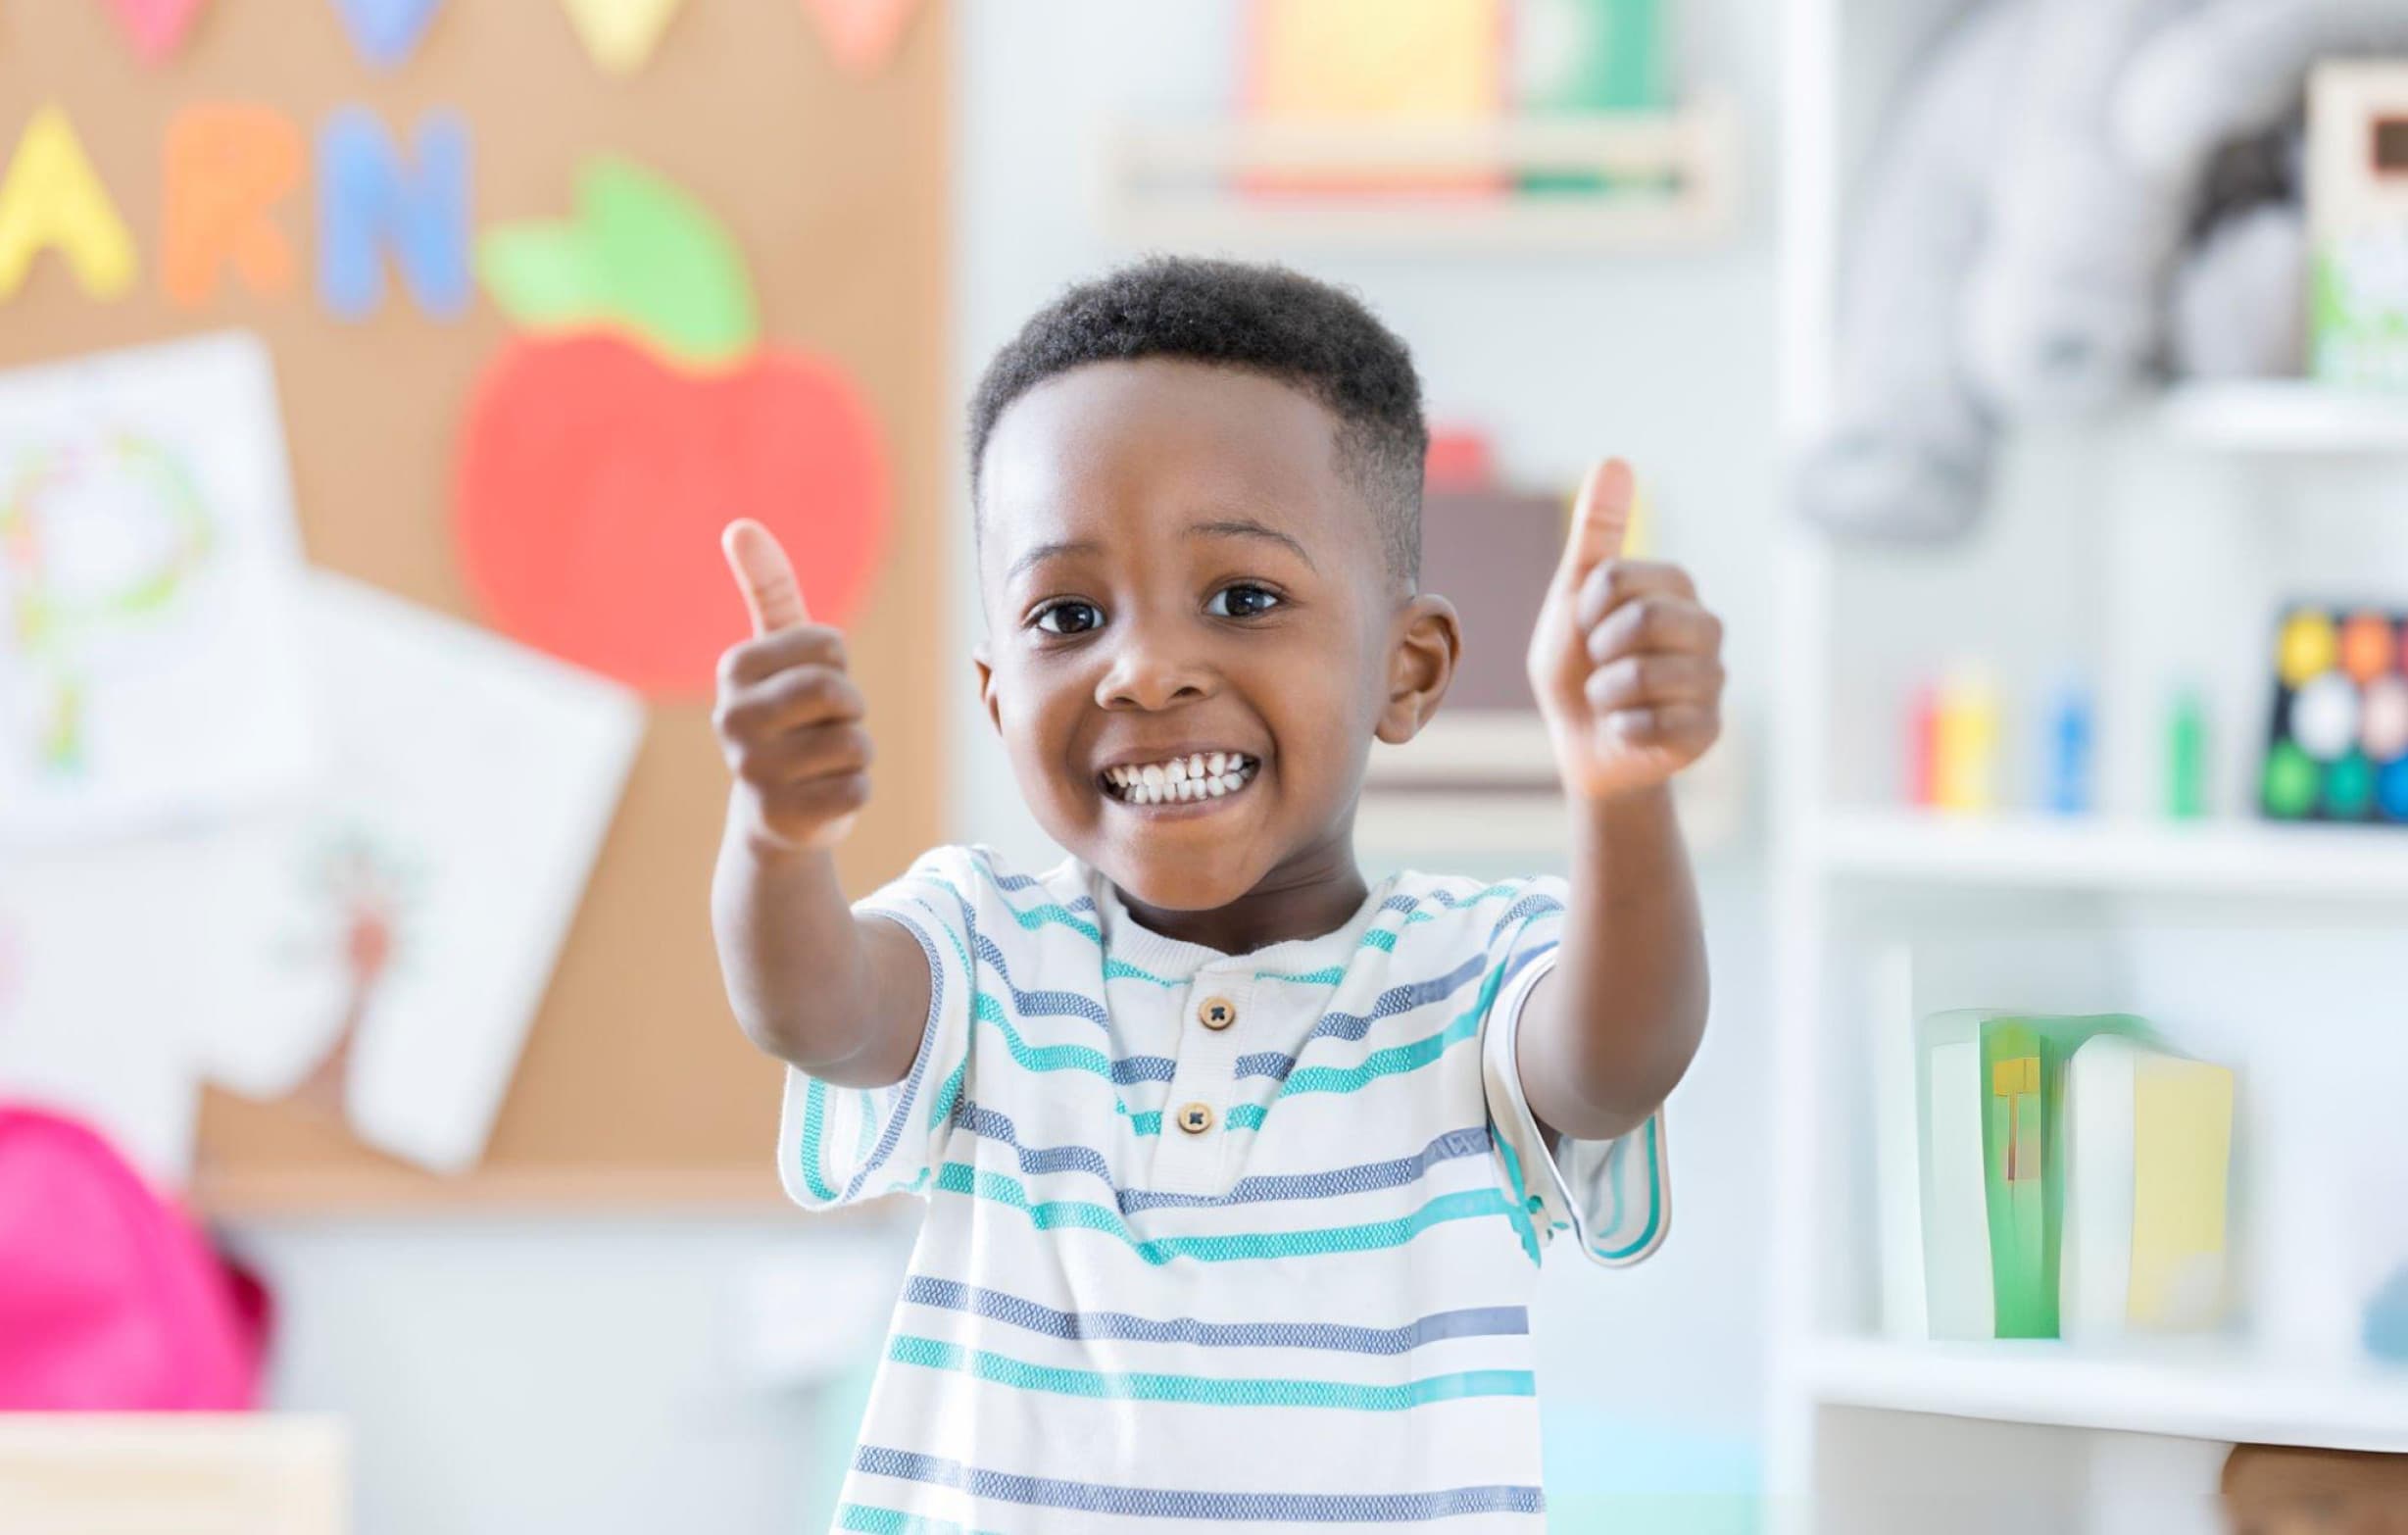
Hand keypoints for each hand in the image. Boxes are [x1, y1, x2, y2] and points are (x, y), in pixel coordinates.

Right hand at [713, 519, 869, 850]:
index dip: (836, 666)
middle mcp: (732, 720)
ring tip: (820, 762)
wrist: (774, 811)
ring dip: (854, 751)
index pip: (829, 645)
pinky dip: (855, 790)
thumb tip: (741, 526)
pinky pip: (859, 787)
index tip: (809, 688)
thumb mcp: (780, 652)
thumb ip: (769, 588)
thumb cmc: (787, 716)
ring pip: (854, 742)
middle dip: (848, 708)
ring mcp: (755, 772)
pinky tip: (821, 796)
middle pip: (837, 692)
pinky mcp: (785, 817)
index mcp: (734, 669)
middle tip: (821, 726)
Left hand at [1526, 460, 1724, 802]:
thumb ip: (1597, 532)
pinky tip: (1627, 729)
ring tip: (1611, 699)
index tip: (1586, 627)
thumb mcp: (1576, 594)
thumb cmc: (1578, 664)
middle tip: (1600, 665)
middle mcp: (1706, 628)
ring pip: (1644, 676)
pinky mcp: (1708, 730)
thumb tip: (1615, 459)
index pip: (1619, 579)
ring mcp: (1713, 680)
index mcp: (1677, 587)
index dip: (1586, 609)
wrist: (1582, 743)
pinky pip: (1652, 724)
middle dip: (1600, 649)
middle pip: (1645, 619)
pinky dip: (1621, 729)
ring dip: (1604, 694)